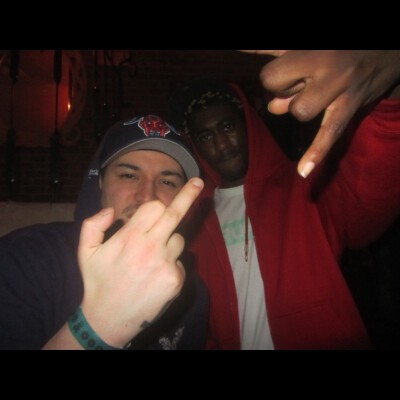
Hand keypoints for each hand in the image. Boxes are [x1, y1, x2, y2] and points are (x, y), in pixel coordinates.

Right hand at [78, 177, 203, 346]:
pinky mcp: (176, 280)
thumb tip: (112, 210)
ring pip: (178, 239)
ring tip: (149, 260)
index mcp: (130, 237)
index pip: (154, 206)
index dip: (153, 208)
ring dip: (168, 243)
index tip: (157, 207)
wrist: (109, 319)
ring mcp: (167, 264)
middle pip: (175, 213)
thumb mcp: (85, 252)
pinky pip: (180, 262)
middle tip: (199, 182)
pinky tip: (154, 277)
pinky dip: (170, 264)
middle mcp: (151, 247)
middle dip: (188, 194)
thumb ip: (93, 224)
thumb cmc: (97, 282)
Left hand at [240, 50, 399, 176]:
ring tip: (312, 93)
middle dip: (284, 92)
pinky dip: (317, 152)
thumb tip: (240, 55)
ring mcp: (340, 92)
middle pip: (283, 96)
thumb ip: (272, 51)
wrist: (383, 48)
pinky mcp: (351, 108)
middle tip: (302, 80)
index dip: (273, 79)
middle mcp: (327, 72)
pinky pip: (331, 133)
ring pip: (302, 113)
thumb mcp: (305, 43)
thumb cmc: (336, 46)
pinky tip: (303, 172)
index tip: (286, 72)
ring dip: (299, 107)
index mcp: (312, 53)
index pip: (271, 77)